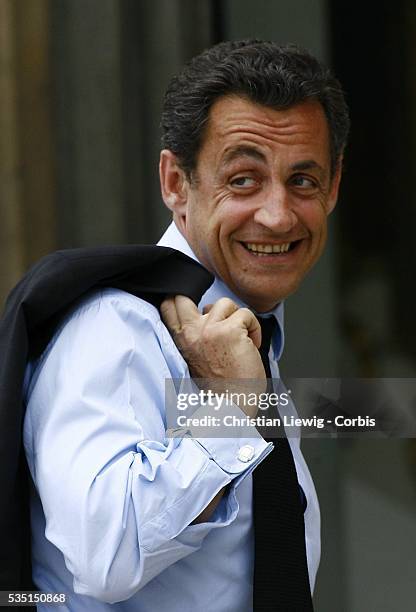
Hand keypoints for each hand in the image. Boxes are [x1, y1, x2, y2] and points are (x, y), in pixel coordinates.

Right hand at [160, 296, 265, 415]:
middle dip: (204, 302)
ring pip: (224, 303)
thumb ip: (195, 336)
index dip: (181, 300)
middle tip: (223, 320)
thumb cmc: (220, 388)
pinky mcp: (230, 331)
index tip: (200, 311)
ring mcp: (209, 330)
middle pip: (183, 295)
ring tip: (242, 338)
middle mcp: (191, 333)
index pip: (167, 306)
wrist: (233, 406)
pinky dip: (254, 327)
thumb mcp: (195, 358)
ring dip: (237, 318)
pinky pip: (246, 314)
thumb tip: (207, 313)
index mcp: (181, 341)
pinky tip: (252, 345)